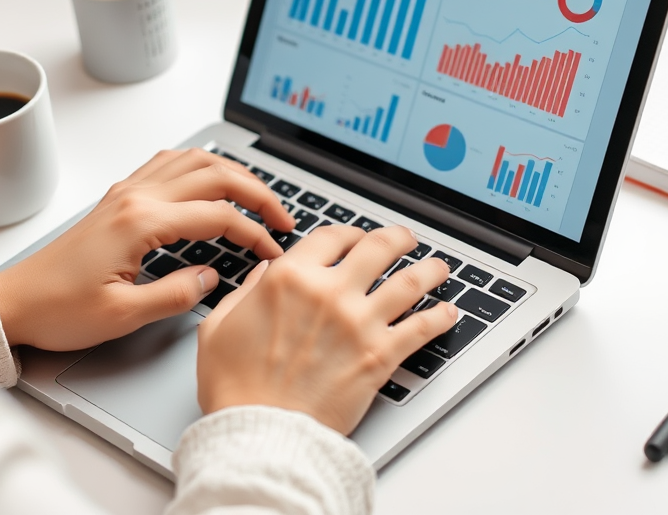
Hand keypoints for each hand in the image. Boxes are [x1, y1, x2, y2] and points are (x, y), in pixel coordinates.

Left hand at [0, 148, 295, 350]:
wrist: (16, 302)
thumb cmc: (60, 310)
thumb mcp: (122, 316)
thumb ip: (175, 294)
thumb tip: (212, 277)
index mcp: (140, 222)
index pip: (217, 216)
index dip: (254, 233)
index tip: (272, 253)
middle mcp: (135, 197)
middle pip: (213, 174)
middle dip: (256, 192)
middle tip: (282, 216)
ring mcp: (125, 192)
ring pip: (192, 160)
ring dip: (231, 173)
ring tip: (257, 195)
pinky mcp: (118, 198)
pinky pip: (166, 164)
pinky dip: (198, 165)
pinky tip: (209, 179)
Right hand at [196, 225, 457, 434]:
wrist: (260, 434)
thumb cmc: (236, 388)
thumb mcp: (219, 326)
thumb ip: (245, 291)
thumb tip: (262, 273)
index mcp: (289, 278)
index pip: (331, 237)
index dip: (348, 233)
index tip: (354, 239)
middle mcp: (329, 292)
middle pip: (379, 247)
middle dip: (397, 239)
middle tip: (405, 239)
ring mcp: (358, 322)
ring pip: (409, 282)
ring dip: (428, 270)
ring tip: (437, 267)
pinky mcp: (379, 355)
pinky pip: (421, 328)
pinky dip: (440, 317)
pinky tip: (448, 312)